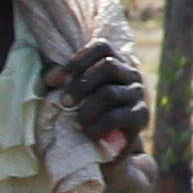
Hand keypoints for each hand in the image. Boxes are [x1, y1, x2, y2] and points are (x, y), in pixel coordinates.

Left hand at [58, 38, 150, 153]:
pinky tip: (89, 133)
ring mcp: (138, 94)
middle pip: (108, 66)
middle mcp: (131, 75)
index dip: (78, 59)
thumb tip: (52, 78)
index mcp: (114, 63)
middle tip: (64, 103)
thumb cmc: (87, 114)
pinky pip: (115, 117)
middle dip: (80, 85)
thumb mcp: (75, 94)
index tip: (58, 79)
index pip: (102, 46)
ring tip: (78, 122)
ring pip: (109, 93)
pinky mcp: (141, 116)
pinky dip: (96, 126)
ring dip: (86, 109)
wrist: (110, 146)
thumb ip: (64, 81)